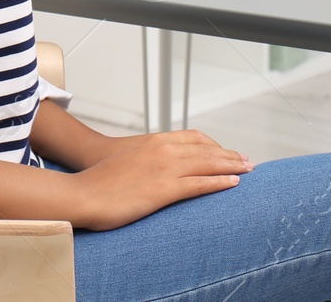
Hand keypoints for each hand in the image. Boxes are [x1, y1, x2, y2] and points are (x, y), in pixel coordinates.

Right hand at [73, 129, 250, 230]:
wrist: (83, 193)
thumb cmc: (100, 180)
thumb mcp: (128, 159)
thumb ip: (147, 158)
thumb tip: (157, 167)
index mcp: (156, 141)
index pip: (196, 138)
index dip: (215, 146)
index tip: (226, 152)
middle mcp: (165, 150)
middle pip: (207, 150)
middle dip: (230, 155)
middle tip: (247, 161)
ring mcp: (166, 168)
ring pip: (209, 164)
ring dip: (232, 166)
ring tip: (247, 171)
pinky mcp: (165, 189)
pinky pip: (201, 184)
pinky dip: (220, 182)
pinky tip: (233, 184)